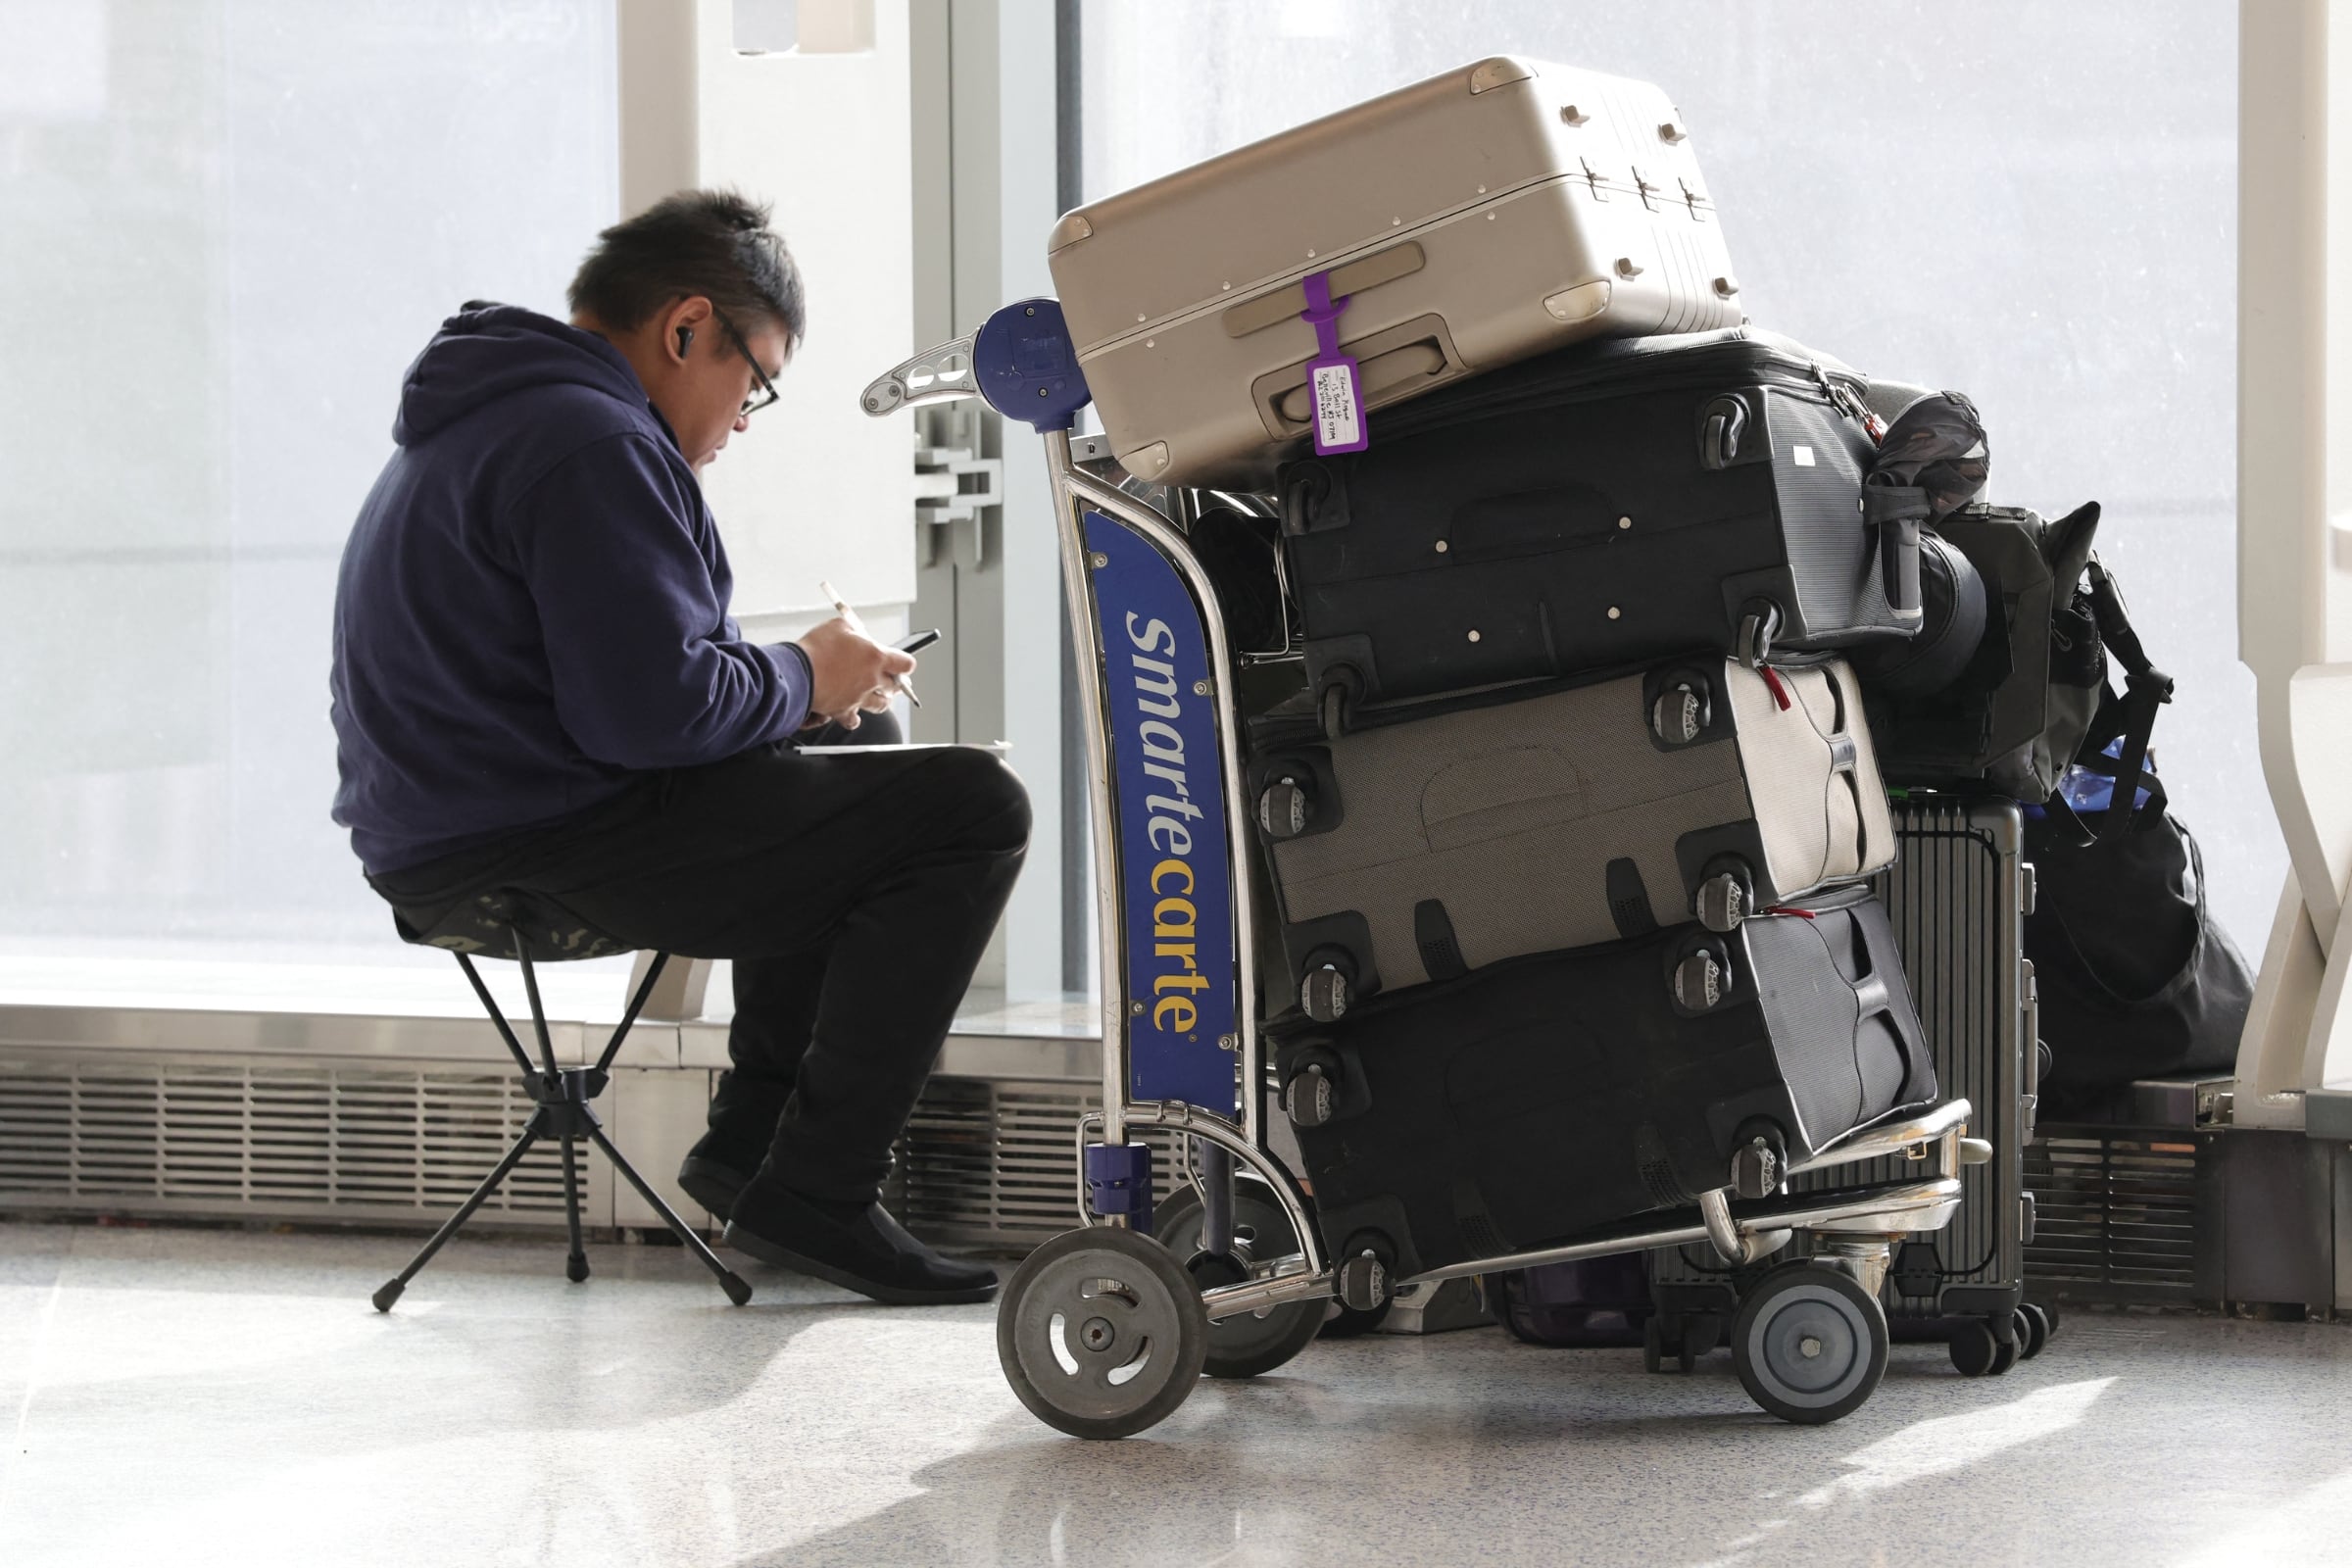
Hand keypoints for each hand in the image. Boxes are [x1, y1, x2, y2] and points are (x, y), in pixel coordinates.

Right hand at [794, 617, 915, 729]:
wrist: (798, 672)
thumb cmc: (816, 649)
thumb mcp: (840, 625)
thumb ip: (855, 630)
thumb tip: (859, 633)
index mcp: (876, 657)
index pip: (906, 664)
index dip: (904, 663)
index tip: (901, 663)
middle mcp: (872, 680)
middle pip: (895, 686)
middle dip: (893, 681)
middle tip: (889, 677)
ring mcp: (859, 698)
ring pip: (880, 705)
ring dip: (880, 699)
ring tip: (875, 694)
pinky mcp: (843, 711)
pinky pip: (854, 720)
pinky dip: (854, 717)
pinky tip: (851, 711)